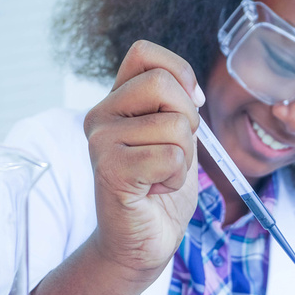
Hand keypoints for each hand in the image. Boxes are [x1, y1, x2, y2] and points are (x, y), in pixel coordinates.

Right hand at [84, 40, 204, 294]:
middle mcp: (101, 115)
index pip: (144, 53)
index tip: (188, 107)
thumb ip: (177, 106)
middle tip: (173, 152)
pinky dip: (175, 179)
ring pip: (174, 125)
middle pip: (164, 84)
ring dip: (183, 159)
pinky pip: (170, 157)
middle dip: (188, 120)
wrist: (141, 241)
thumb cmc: (159, 188)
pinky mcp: (110, 170)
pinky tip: (154, 191)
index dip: (180, 73)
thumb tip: (193, 89)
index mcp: (116, 101)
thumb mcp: (174, 136)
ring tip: (160, 176)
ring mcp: (101, 142)